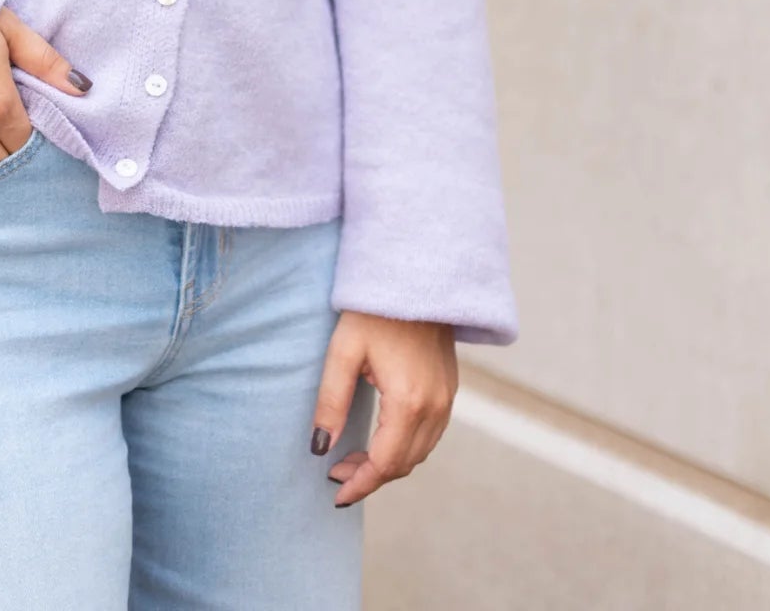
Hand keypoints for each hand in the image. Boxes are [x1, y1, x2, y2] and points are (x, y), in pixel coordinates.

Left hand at [310, 311, 457, 506]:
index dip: (360, 484)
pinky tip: (382, 440)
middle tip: (336, 474)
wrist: (417, 275)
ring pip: (420, 452)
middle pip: (404, 464)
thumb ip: (331, 401)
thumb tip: (320, 448)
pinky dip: (406, 447)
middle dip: (370, 476)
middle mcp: (435, 407)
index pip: (385, 463)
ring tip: (353, 461)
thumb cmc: (374, 309)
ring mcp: (447, 399)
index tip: (335, 493)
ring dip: (389, 464)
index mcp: (408, 401)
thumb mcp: (343, 351)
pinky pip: (431, 435)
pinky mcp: (450, 389)